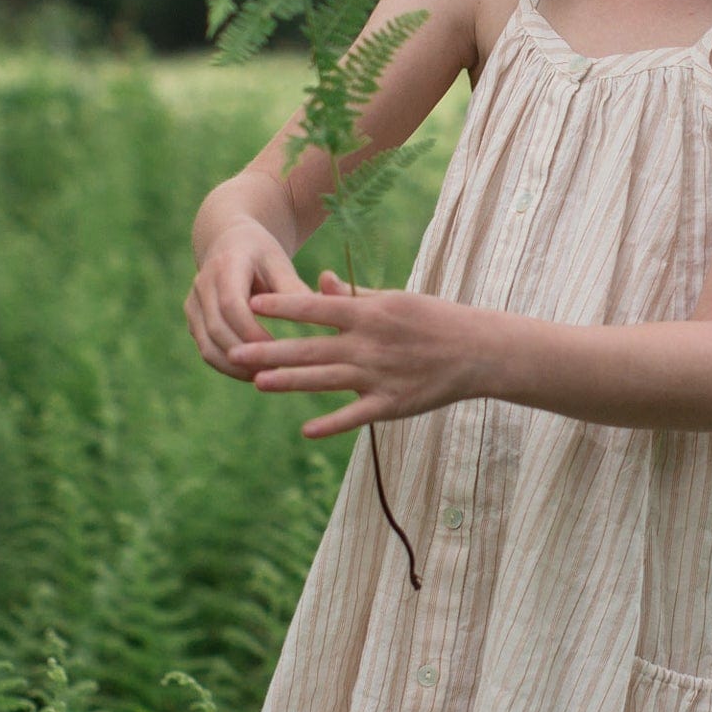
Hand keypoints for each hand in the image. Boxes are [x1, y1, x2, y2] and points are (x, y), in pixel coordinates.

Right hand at [186, 221, 310, 380]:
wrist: (230, 244)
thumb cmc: (262, 255)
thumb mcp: (280, 263)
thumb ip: (293, 288)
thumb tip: (319, 312)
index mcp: (226, 265)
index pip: (231, 304)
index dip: (250, 330)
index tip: (276, 348)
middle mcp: (202, 283)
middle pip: (217, 327)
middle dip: (245, 353)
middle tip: (275, 371)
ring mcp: (193, 303)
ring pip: (207, 344)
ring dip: (234, 366)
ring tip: (266, 377)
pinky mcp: (193, 319)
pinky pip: (205, 349)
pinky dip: (226, 365)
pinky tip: (252, 373)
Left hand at [233, 268, 486, 437]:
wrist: (477, 350)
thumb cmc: (434, 319)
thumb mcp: (393, 299)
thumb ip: (352, 295)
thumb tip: (318, 280)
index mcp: (368, 313)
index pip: (316, 308)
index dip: (282, 307)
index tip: (251, 304)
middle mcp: (368, 343)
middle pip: (311, 347)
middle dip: (271, 351)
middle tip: (235, 353)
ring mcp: (379, 375)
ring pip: (325, 380)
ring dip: (290, 381)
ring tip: (258, 383)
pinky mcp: (391, 403)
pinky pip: (356, 415)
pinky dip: (332, 423)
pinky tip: (306, 430)